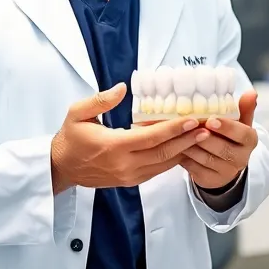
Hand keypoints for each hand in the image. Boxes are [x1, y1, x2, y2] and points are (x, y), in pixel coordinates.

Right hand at [51, 82, 208, 193]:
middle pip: (164, 153)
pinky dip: (172, 159)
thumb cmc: (70, 138)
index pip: (151, 137)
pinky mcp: (130, 181)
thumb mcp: (77, 113)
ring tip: (202, 136)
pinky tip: (184, 148)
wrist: (61, 167)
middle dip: (187, 139)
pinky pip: (157, 170)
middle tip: (207, 127)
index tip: (191, 119)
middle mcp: (125, 164)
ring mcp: (129, 176)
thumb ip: (100, 100)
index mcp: (114, 146)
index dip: (174, 128)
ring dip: (184, 150)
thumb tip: (122, 88)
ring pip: (164, 164)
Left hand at [181, 90, 257, 191]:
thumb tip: (252, 92)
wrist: (223, 165)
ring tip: (178, 133)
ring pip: (205, 158)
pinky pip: (194, 168)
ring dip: (190, 144)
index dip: (227, 127)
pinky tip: (175, 145)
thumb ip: (244, 108)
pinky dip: (184, 156)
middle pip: (222, 147)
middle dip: (203, 136)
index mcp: (250, 141)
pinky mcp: (210, 180)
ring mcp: (226, 172)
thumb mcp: (238, 122)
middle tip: (188, 125)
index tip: (210, 120)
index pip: (242, 134)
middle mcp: (242, 159)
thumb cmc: (229, 137)